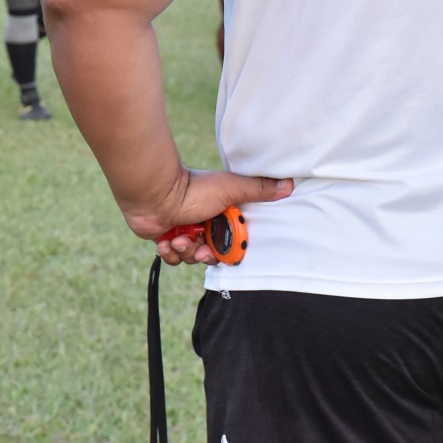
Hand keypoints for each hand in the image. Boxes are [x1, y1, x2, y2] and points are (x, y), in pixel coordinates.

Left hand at [125, 167, 293, 265]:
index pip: (232, 240)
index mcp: (220, 214)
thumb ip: (258, 189)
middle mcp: (203, 223)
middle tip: (198, 248)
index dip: (229, 249)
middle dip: (204, 254)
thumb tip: (289, 184)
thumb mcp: (230, 189)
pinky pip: (172, 257)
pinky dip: (169, 252)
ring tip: (178, 239)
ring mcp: (184, 231)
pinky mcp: (166, 238)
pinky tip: (166, 241)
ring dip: (185, 252)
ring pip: (191, 258)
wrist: (153, 193)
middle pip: (211, 254)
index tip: (224, 249)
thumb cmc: (191, 189)